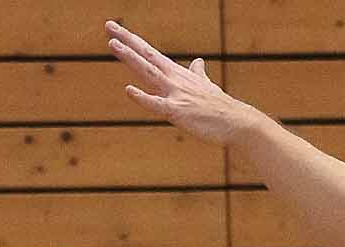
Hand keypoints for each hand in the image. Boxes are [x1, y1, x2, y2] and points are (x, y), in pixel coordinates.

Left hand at [105, 20, 260, 142]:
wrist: (235, 121)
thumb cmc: (219, 106)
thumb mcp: (206, 86)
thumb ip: (198, 74)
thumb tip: (198, 62)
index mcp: (176, 73)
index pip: (150, 53)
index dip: (132, 41)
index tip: (116, 29)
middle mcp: (173, 79)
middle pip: (146, 56)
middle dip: (127, 41)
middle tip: (109, 26)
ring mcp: (175, 94)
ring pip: (148, 73)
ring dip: (131, 58)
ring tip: (113, 45)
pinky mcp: (177, 111)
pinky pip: (156, 104)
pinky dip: (142, 97)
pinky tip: (129, 90)